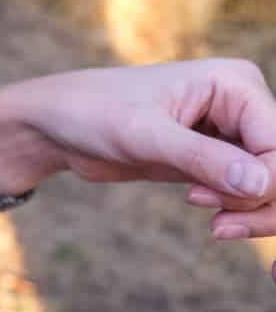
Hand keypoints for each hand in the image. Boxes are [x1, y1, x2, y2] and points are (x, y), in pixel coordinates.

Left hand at [18, 59, 275, 249]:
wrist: (57, 126)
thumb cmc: (91, 112)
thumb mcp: (143, 135)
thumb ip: (202, 158)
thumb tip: (262, 183)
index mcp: (235, 83)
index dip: (268, 184)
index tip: (220, 207)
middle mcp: (243, 104)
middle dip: (265, 204)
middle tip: (222, 227)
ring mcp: (234, 132)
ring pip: (273, 184)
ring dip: (254, 212)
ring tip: (216, 225)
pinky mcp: (218, 158)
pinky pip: (253, 192)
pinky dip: (242, 211)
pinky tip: (207, 214)